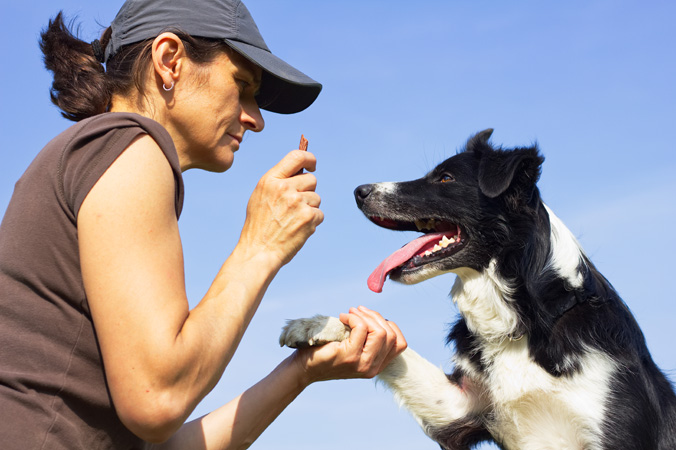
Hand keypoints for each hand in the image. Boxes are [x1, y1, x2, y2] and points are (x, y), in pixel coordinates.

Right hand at [238, 149, 323, 266]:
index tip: (313, 165)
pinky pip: (320, 214)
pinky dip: (312, 222)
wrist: (259, 251)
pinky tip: (298, 229)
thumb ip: (278, 181)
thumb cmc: (259, 226)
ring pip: (316, 198)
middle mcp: (285, 188)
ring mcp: (298, 202)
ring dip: (309, 209)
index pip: (296, 157)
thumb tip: (300, 171)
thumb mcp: (261, 196)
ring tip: (292, 221)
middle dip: (307, 191)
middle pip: (311, 179)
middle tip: (294, 206)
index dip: (309, 159)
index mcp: (271, 180)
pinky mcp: (309, 217)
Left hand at [293, 306, 407, 383]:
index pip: (400, 343)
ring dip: (365, 316)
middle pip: (390, 335)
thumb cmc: (326, 352)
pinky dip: (353, 317)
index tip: (370, 318)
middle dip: (375, 316)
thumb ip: (369, 339)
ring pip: (380, 332)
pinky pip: (362, 328)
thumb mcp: (354, 347)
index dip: (389, 325)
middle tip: (357, 311)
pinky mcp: (349, 356)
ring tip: (350, 314)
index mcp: (377, 366)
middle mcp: (372, 368)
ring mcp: (361, 364)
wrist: (303, 368)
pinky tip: (342, 318)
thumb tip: (377, 318)